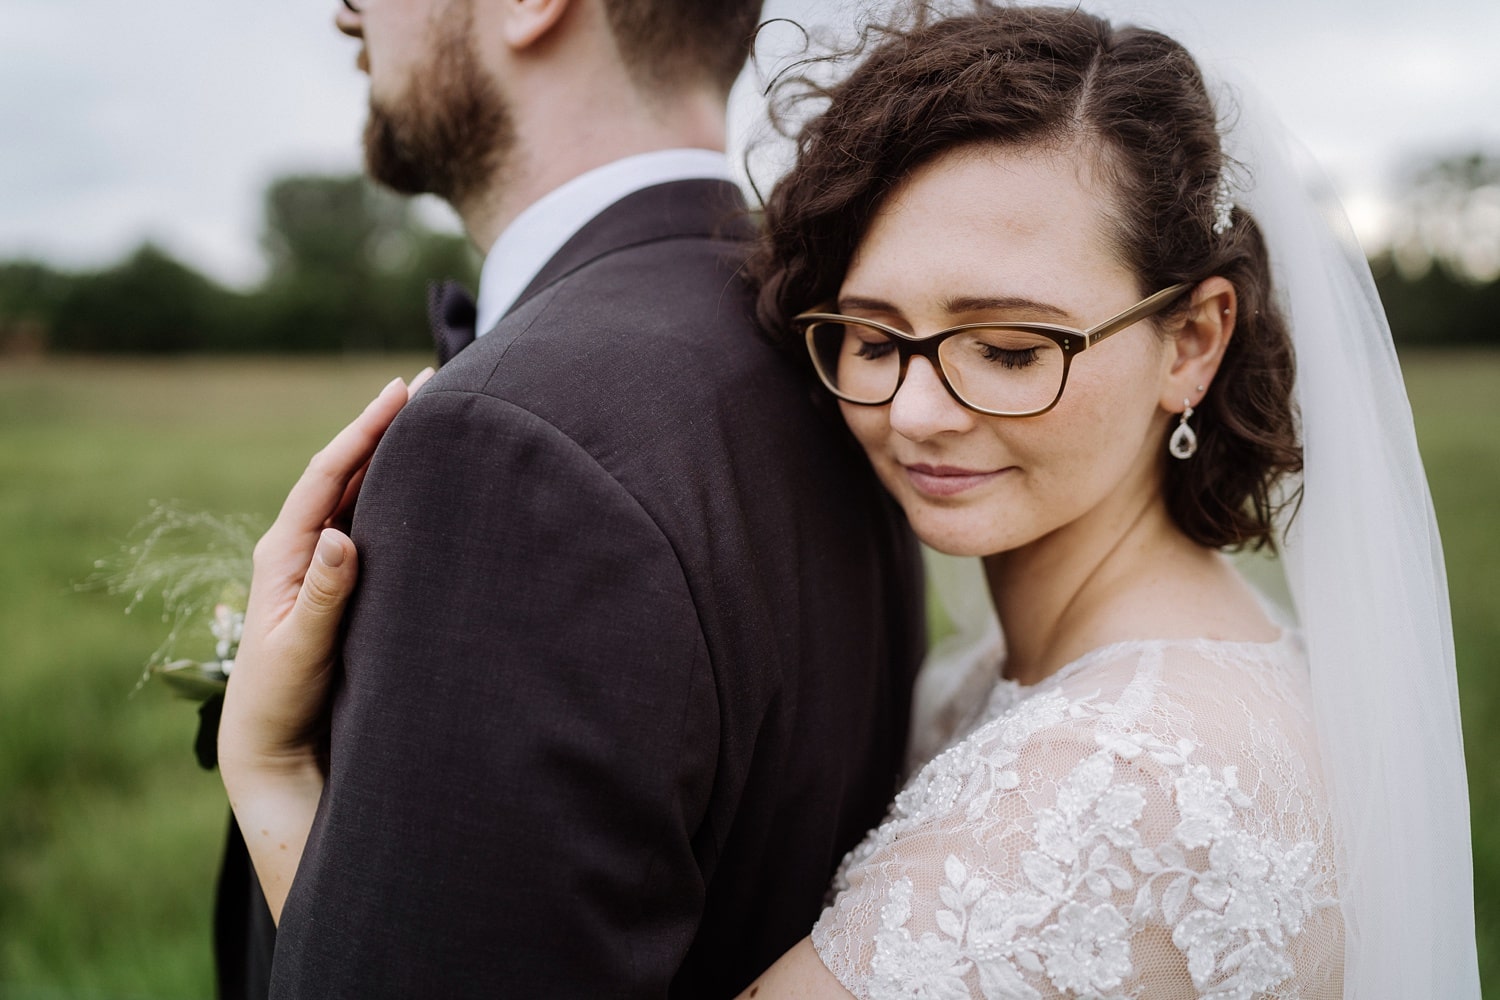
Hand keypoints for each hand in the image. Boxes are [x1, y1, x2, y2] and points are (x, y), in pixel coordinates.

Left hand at [218, 367, 431, 919]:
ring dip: (390, 456)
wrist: (270, 747)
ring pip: (356, 493)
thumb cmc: (280, 702)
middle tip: (426, 385)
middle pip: (342, 472)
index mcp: (282, 554)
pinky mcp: (338, 583)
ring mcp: (318, 564)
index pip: (324, 475)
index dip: (364, 431)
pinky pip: (367, 522)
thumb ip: (323, 595)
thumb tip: (341, 534)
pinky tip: (420, 483)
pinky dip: (392, 494)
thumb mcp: (300, 651)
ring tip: (428, 420)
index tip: (401, 391)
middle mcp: (298, 549)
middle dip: (383, 428)